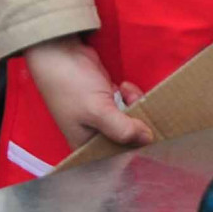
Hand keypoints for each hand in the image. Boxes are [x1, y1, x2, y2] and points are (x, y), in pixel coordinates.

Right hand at [22, 36, 153, 150]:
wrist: (61, 53)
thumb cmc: (71, 85)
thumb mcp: (97, 110)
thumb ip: (122, 128)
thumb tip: (148, 139)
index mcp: (85, 145)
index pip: (116, 158)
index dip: (134, 149)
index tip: (151, 136)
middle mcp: (93, 135)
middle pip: (127, 139)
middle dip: (137, 122)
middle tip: (136, 105)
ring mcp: (100, 117)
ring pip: (130, 121)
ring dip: (135, 106)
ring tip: (126, 92)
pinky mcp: (106, 101)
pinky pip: (127, 106)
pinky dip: (130, 96)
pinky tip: (123, 87)